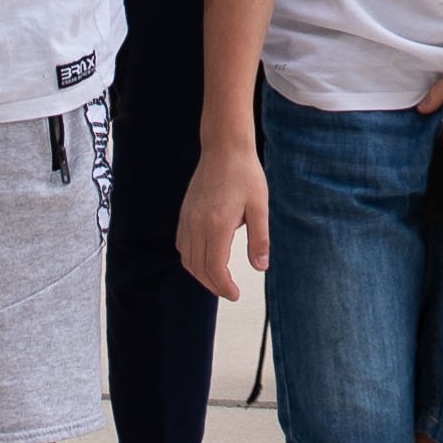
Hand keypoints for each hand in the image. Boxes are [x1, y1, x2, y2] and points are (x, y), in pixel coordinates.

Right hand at [178, 137, 268, 297]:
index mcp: (217, 225)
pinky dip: (191, 259)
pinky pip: (181, 244)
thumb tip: (261, 267)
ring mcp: (188, 218)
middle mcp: (197, 224)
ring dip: (201, 274)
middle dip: (213, 285)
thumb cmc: (245, 174)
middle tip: (230, 291)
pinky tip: (206, 258)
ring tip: (219, 279)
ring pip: (187, 259)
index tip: (235, 294)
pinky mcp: (184, 213)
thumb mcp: (260, 207)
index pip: (214, 268)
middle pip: (198, 268)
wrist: (224, 147)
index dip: (224, 287)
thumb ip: (259, 239)